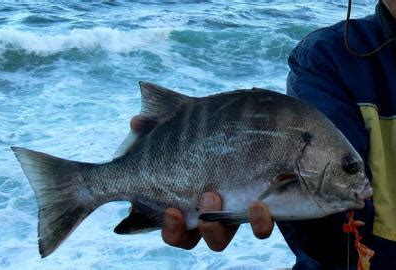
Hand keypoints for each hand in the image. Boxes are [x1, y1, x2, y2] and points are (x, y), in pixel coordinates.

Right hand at [130, 115, 273, 250]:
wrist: (252, 131)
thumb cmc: (208, 133)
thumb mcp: (184, 123)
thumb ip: (159, 122)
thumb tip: (136, 121)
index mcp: (183, 201)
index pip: (171, 227)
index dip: (170, 226)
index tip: (171, 210)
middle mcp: (204, 214)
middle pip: (189, 240)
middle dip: (183, 228)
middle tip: (193, 201)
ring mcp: (229, 214)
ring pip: (218, 240)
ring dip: (214, 226)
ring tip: (214, 196)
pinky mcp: (256, 211)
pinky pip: (259, 229)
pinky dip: (258, 223)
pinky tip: (258, 204)